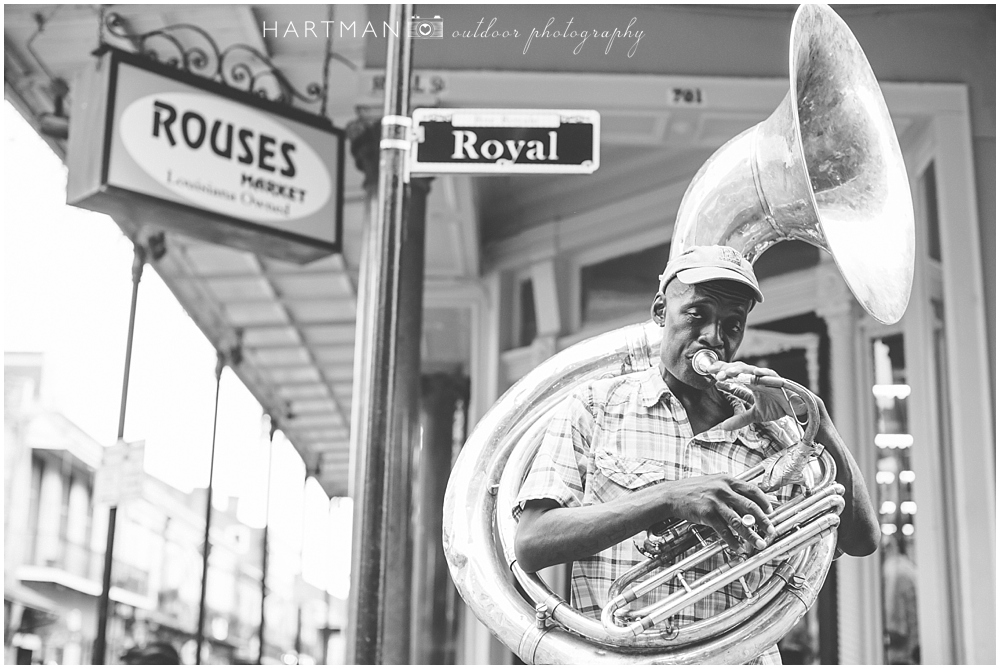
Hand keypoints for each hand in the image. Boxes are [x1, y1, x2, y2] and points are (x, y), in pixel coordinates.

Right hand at [662, 473, 776, 550]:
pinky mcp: (706, 514)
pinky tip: (738, 547)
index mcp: (727, 480)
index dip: (764, 501)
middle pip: (750, 506)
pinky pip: (723, 530)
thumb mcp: (713, 482)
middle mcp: (723, 489)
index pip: (752, 490)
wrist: (671, 495)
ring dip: (751, 535)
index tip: (771, 511)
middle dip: (763, 521)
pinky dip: (732, 541)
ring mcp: (715, 502)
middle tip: (771, 531)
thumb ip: (729, 488)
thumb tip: (746, 500)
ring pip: (738, 521)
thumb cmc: (692, 489)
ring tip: (759, 543)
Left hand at [706, 361, 809, 430]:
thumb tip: (723, 427)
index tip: (708, 373)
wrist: (800, 409)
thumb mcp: (756, 415)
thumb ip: (740, 419)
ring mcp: (768, 378)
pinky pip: (771, 376)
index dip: (721, 372)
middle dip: (726, 369)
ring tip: (728, 372)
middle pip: (739, 369)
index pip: (733, 375)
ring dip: (739, 370)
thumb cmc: (779, 406)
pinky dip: (763, 374)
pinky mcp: (780, 382)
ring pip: (751, 370)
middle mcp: (758, 378)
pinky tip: (755, 372)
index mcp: (751, 382)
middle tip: (713, 372)